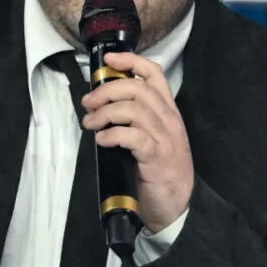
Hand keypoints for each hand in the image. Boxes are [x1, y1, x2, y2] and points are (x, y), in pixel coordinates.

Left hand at [80, 52, 193, 233]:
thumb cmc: (161, 173)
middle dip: (106, 90)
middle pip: (137, 88)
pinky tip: (102, 140)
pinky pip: (132, 136)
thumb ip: (138, 120)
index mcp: (169, 112)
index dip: (131, 60)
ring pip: (132, 109)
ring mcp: (165, 138)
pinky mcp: (157, 157)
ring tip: (91, 124)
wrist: (177, 206)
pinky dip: (112, 134)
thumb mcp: (155, 138)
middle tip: (88, 103)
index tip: (109, 60)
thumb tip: (104, 105)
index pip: (155, 74)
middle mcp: (169, 120)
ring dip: (104, 113)